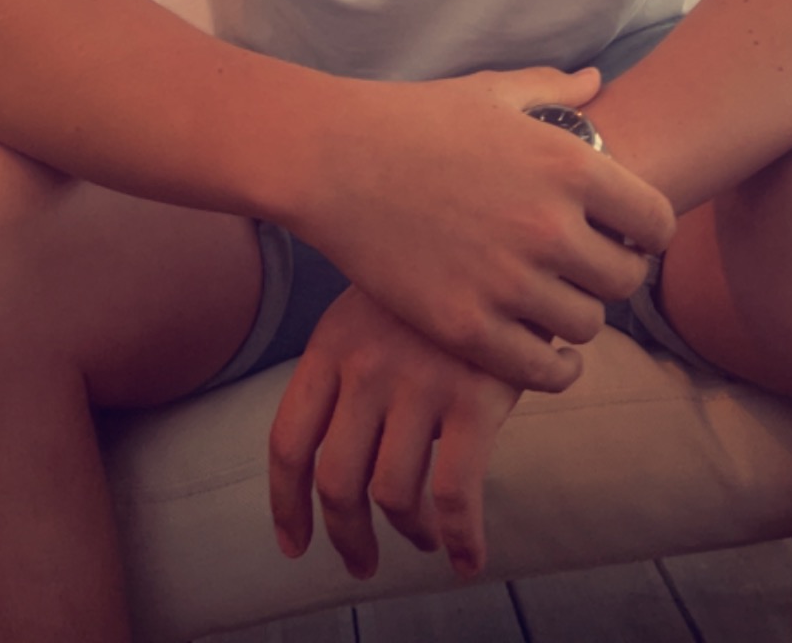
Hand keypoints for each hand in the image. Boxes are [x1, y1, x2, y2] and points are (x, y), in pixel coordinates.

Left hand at [270, 286, 521, 581]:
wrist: (505, 229)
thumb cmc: (439, 274)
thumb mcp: (375, 303)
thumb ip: (350, 365)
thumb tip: (342, 455)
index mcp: (332, 342)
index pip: (288, 442)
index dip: (286, 505)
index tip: (293, 544)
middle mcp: (366, 365)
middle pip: (335, 481)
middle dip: (346, 537)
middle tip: (363, 562)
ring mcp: (419, 380)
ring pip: (391, 495)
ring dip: (408, 535)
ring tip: (425, 540)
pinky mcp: (475, 396)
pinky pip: (452, 495)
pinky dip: (459, 539)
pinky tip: (469, 557)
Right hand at [291, 64, 674, 392]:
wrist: (334, 158)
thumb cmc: (414, 118)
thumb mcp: (491, 93)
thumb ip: (554, 90)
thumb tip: (597, 80)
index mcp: (568, 165)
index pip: (656, 222)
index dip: (648, 232)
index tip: (628, 236)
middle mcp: (549, 226)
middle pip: (626, 281)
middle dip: (614, 277)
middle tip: (589, 273)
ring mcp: (507, 281)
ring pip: (587, 327)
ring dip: (579, 320)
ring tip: (558, 307)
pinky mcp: (465, 325)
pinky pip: (541, 370)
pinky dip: (552, 369)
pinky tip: (544, 355)